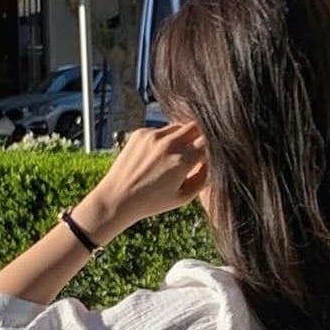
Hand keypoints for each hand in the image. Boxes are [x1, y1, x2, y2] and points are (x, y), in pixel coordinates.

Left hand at [93, 122, 207, 229]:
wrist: (118, 197)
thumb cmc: (151, 202)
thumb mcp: (183, 197)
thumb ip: (203, 178)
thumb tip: (212, 162)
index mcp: (181, 161)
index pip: (208, 144)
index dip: (212, 150)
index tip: (208, 156)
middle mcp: (168, 144)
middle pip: (196, 127)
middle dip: (200, 137)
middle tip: (195, 152)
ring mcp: (153, 136)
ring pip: (178, 126)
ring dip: (182, 138)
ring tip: (173, 157)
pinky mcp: (140, 133)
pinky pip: (161, 130)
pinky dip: (164, 139)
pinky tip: (156, 156)